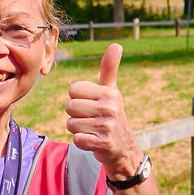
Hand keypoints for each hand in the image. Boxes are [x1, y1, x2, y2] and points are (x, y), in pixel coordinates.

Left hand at [65, 44, 142, 180]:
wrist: (124, 149)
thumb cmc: (111, 116)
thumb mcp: (111, 92)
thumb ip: (109, 69)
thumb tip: (116, 45)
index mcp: (109, 92)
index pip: (73, 89)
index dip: (77, 99)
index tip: (91, 106)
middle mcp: (110, 106)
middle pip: (70, 107)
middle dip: (76, 116)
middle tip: (91, 120)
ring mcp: (107, 125)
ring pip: (71, 124)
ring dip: (78, 130)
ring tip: (92, 130)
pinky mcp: (102, 142)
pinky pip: (76, 139)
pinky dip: (81, 142)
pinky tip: (93, 141)